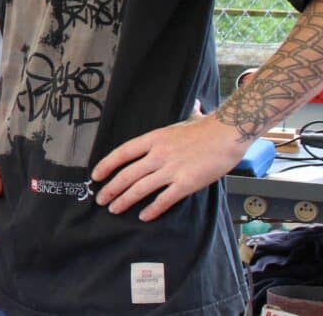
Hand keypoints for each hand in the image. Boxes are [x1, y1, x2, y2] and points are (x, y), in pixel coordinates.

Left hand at [91, 113, 243, 221]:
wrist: (226, 134)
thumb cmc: (207, 127)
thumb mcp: (187, 119)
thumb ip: (184, 118)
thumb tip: (195, 106)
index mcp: (154, 138)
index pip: (123, 152)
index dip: (107, 164)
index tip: (96, 175)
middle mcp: (158, 153)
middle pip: (127, 174)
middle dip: (111, 189)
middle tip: (101, 199)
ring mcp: (171, 169)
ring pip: (140, 188)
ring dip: (125, 200)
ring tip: (114, 209)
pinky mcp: (185, 183)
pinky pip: (164, 200)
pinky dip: (152, 210)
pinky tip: (144, 216)